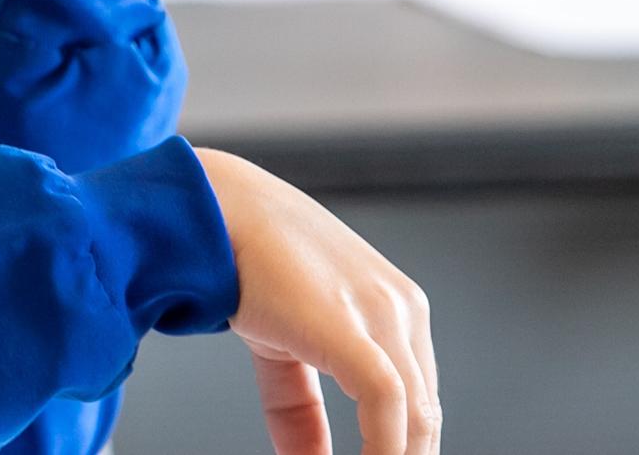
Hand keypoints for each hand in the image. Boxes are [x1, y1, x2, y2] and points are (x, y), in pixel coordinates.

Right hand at [194, 148, 440, 454]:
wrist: (214, 207)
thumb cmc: (244, 260)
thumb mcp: (281, 346)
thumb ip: (301, 407)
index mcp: (396, 307)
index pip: (418, 402)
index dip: (400, 450)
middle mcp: (402, 309)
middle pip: (423, 417)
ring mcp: (383, 315)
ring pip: (416, 420)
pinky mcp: (353, 328)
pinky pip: (388, 406)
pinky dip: (380, 452)